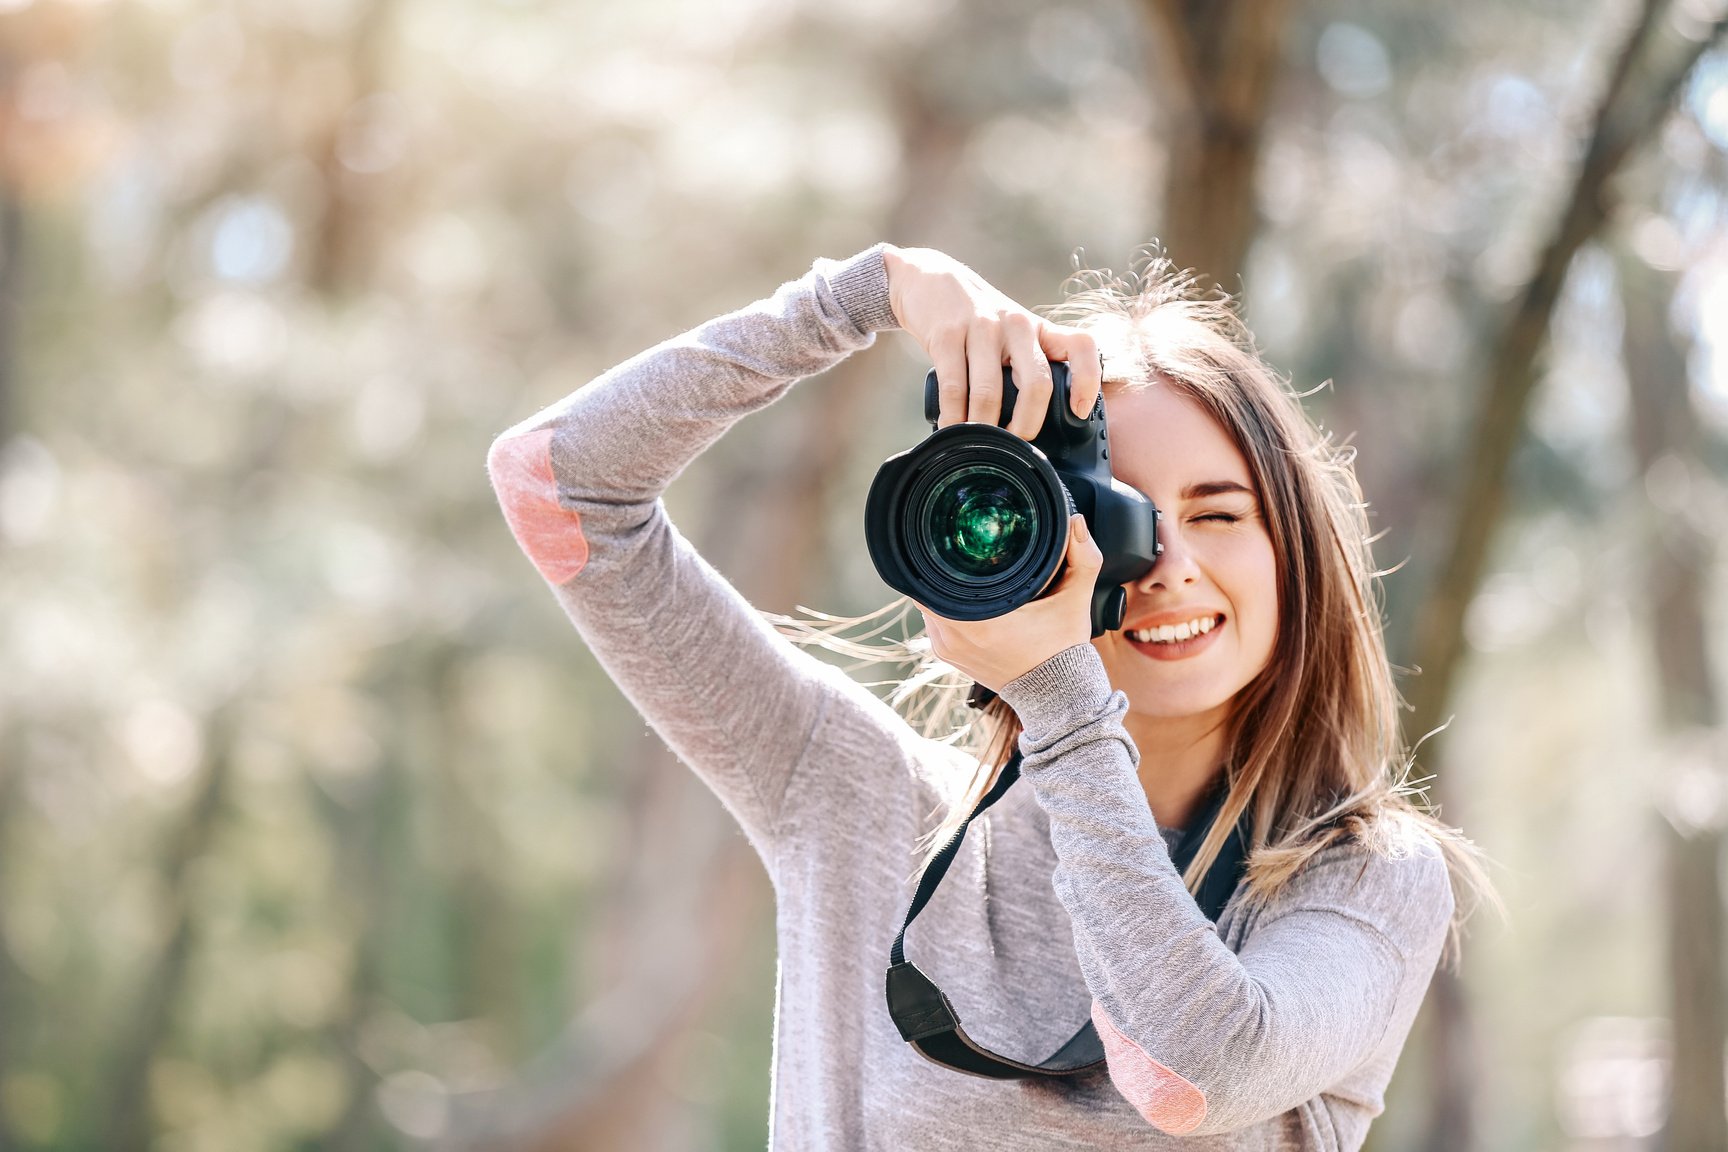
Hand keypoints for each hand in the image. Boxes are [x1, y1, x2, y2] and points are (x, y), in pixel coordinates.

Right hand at [882, 245, 1101, 441]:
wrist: (930, 281)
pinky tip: (952, 429)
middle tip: (1014, 444)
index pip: (1080, 346)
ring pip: (990, 393)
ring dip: (984, 429)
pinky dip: (953, 418)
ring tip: (978, 444)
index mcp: (1039, 329)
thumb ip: (1027, 365)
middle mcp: (1018, 325)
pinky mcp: (947, 335)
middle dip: (1026, 425)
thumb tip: (1034, 424)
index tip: (1078, 412)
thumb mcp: (1012, 332)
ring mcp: (982, 328)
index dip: (1087, 382)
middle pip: (1037, 384)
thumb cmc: (977, 319)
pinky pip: (954, 388)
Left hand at [916, 514, 1103, 692]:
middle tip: (960, 553)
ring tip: (961, 574)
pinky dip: (943, 608)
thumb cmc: (1062, 649)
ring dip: (940, 590)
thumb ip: (1082, 557)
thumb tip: (1075, 521)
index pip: (933, 579)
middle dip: (941, 570)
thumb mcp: (1076, 600)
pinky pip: (933, 622)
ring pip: (927, 605)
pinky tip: (962, 598)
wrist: (1056, 695)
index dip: (939, 556)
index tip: (953, 543)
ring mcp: (947, 649)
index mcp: (977, 622)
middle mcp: (954, 637)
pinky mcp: (947, 657)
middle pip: (927, 588)